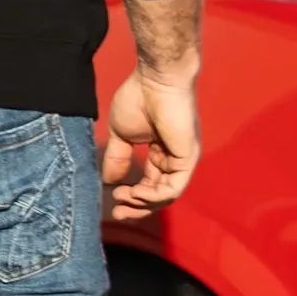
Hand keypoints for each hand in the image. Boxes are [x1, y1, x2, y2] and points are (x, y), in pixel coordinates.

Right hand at [101, 62, 199, 220]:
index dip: (132, 197)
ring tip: (123, 199)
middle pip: (158, 195)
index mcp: (161, 153)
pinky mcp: (187, 159)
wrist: (155, 80)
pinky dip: (153, 196)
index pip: (150, 184)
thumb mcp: (121, 134)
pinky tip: (135, 192)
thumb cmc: (139, 98)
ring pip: (166, 196)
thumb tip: (109, 181)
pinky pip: (173, 188)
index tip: (113, 201)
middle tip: (117, 214)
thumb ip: (117, 158)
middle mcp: (174, 159)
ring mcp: (183, 160)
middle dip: (137, 208)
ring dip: (142, 203)